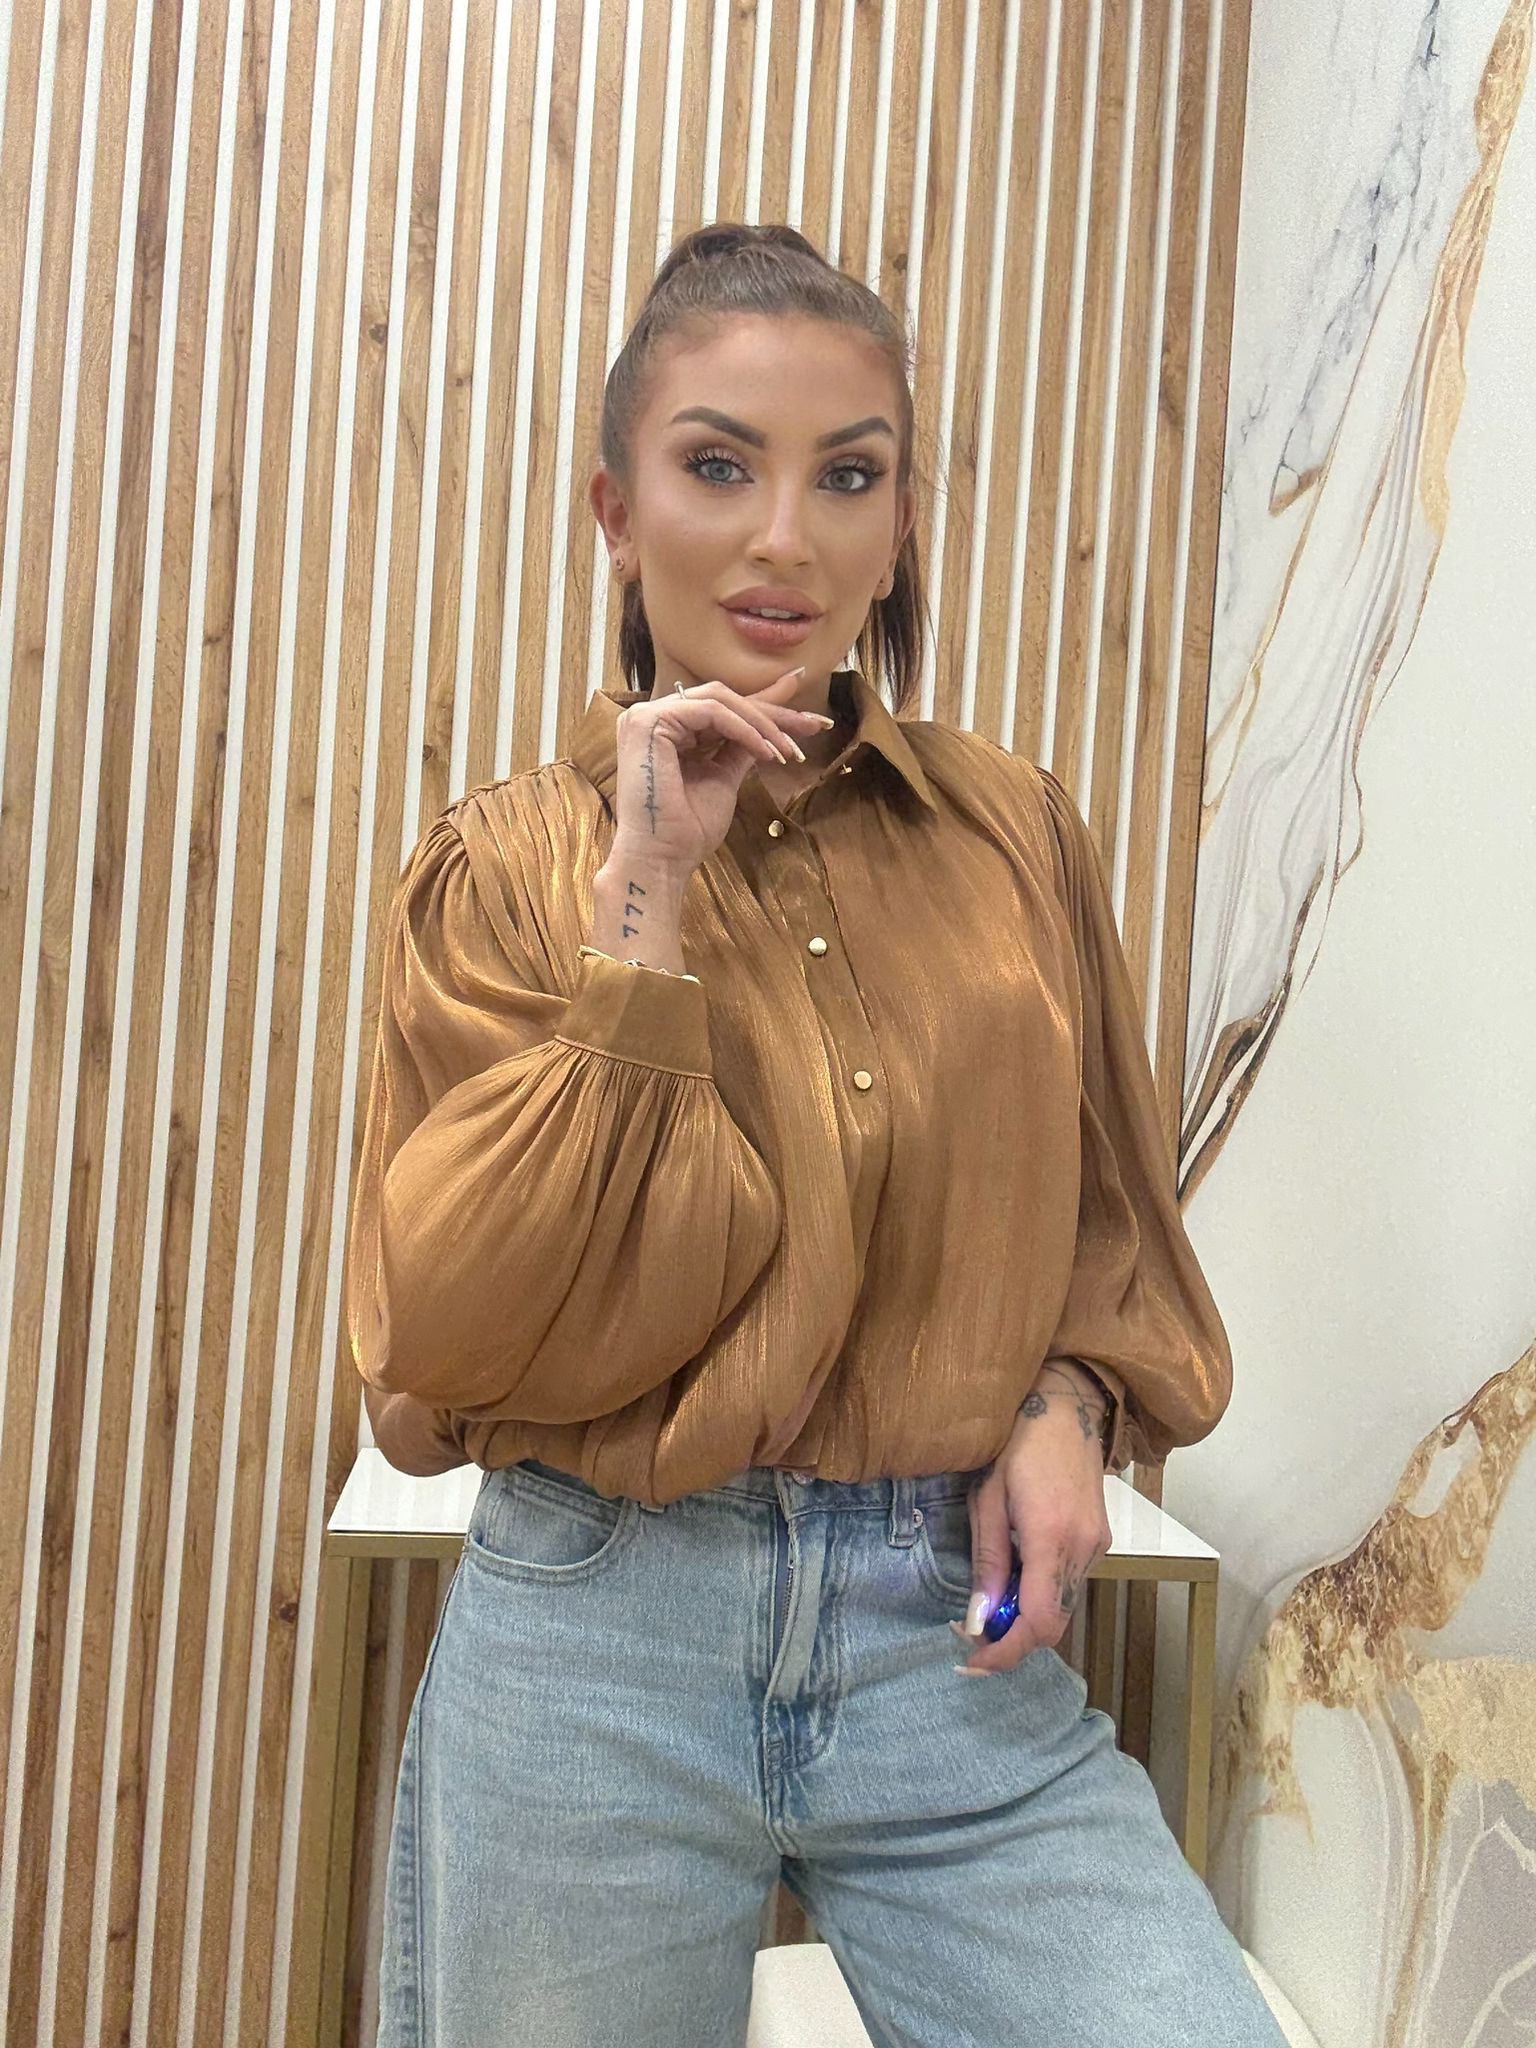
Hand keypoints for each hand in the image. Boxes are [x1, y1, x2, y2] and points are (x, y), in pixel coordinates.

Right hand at [611, 667, 832, 872]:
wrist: (661, 861)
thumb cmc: (686, 831)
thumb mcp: (723, 778)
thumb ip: (740, 748)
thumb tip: (770, 729)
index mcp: (666, 731)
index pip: (722, 710)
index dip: (766, 709)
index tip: (808, 718)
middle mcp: (652, 717)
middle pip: (723, 699)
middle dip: (771, 712)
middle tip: (812, 726)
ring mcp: (646, 716)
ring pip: (719, 700)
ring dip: (761, 723)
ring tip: (787, 750)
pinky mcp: (649, 722)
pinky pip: (710, 712)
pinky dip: (743, 728)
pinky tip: (765, 751)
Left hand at [950, 1362, 1113, 1675]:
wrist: (1065, 1407)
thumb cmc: (1015, 1444)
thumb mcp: (986, 1500)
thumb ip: (988, 1563)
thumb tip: (978, 1620)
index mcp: (1051, 1537)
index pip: (1038, 1622)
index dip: (1007, 1652)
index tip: (974, 1662)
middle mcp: (1083, 1548)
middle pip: (1054, 1623)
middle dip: (1013, 1639)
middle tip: (974, 1634)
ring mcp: (1097, 1544)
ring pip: (1064, 1606)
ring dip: (1027, 1616)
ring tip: (991, 1602)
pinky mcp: (1101, 1539)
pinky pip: (1071, 1584)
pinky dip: (1042, 1593)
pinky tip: (1018, 1575)